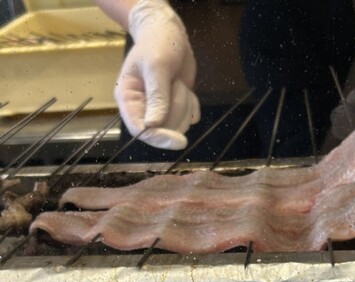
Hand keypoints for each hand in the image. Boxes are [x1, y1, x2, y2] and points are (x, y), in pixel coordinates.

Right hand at [116, 0, 199, 149]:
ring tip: (178, 83)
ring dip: (185, 105)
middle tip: (176, 84)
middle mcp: (142, 109)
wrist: (170, 33)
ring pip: (178, 127)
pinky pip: (189, 120)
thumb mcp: (157, 66)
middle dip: (176, 109)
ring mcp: (160, 111)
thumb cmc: (158, 44)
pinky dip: (193, 106)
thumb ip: (157, 96)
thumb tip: (154, 125)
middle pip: (162, 130)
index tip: (178, 141)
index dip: (158, 138)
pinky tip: (185, 88)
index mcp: (128, 99)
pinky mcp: (176, 109)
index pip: (139, 130)